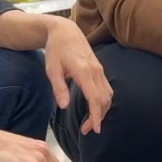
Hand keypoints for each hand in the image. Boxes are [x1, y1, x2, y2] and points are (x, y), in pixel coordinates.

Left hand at [41, 17, 112, 134]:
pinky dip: (103, 101)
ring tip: (90, 122)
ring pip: (108, 94)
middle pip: (105, 99)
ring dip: (102, 110)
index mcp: (84, 72)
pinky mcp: (99, 69)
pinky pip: (106, 88)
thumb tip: (65, 106)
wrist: (65, 31)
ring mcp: (100, 70)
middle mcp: (96, 71)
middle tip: (86, 130)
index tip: (95, 129)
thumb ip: (59, 88)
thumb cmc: (56, 50)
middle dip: (99, 117)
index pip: (95, 98)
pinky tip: (95, 108)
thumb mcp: (52, 69)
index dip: (96, 115)